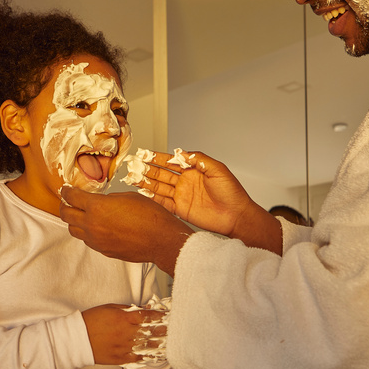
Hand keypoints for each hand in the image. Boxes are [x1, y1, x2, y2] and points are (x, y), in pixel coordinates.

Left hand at [60, 188, 192, 274]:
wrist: (160, 240)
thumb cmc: (150, 216)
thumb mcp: (127, 197)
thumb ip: (108, 199)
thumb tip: (100, 201)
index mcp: (97, 206)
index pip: (71, 197)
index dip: (67, 191)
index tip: (66, 190)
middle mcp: (92, 224)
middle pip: (66, 215)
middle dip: (65, 206)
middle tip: (68, 202)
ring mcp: (96, 240)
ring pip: (74, 230)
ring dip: (74, 222)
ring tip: (80, 216)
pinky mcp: (103, 250)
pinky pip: (88, 241)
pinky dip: (87, 233)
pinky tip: (95, 228)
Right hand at [82, 304, 166, 364]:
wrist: (77, 339)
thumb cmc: (92, 320)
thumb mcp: (110, 308)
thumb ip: (129, 309)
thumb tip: (145, 308)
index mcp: (124, 318)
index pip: (148, 316)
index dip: (160, 316)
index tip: (167, 315)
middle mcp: (127, 333)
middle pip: (152, 332)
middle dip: (164, 330)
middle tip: (172, 329)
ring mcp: (124, 347)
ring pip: (148, 346)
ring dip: (159, 344)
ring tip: (168, 342)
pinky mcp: (120, 358)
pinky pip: (138, 358)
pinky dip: (148, 356)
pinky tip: (156, 355)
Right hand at [131, 150, 281, 253]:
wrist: (236, 216)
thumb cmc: (232, 193)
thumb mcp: (218, 170)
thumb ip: (199, 160)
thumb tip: (182, 152)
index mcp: (193, 170)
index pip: (171, 161)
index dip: (157, 157)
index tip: (144, 154)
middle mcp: (185, 182)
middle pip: (161, 174)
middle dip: (147, 169)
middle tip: (133, 165)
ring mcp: (181, 196)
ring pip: (159, 187)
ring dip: (146, 182)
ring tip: (132, 178)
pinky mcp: (180, 210)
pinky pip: (163, 203)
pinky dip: (152, 198)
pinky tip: (142, 193)